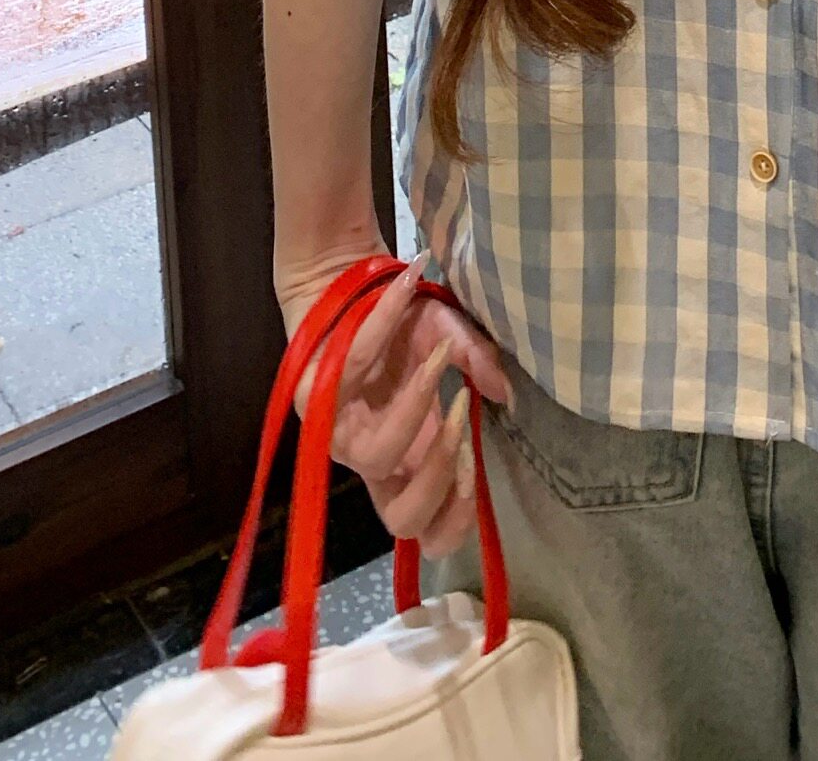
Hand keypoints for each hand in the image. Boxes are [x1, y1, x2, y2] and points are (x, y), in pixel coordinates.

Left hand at [281, 256, 513, 557]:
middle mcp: (374, 459)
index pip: (430, 528)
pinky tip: (409, 288)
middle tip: (462, 425)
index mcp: (410, 458)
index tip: (476, 471)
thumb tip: (505, 393)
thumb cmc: (402, 328)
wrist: (344, 290)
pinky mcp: (312, 399)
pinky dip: (387, 325)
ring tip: (441, 359)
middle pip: (402, 519)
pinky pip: (356, 367)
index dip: (456, 518)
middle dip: (440, 476)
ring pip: (378, 458)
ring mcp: (341, 436)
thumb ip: (476, 361)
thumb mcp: (448, 337)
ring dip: (418, 410)